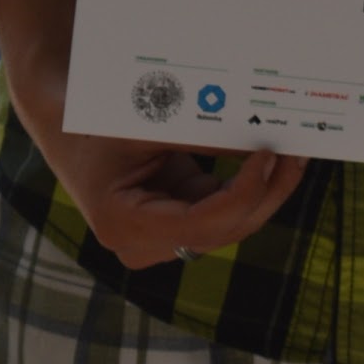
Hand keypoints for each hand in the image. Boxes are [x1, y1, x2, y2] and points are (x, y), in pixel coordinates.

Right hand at [15, 61, 305, 273]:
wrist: (65, 120)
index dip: (243, 195)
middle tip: (297, 155)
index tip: (268, 157)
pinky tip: (271, 160)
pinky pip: (220, 212)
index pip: (200, 224)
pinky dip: (246, 187)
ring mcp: (158, 240)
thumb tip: (264, 140)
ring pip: (227, 225)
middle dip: (265, 195)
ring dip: (262, 192)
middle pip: (221, 231)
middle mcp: (140, 245)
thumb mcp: (148, 122)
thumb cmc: (97, 118)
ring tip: (293, 154)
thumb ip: (202, 135)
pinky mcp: (173, 224)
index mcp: (123, 223)